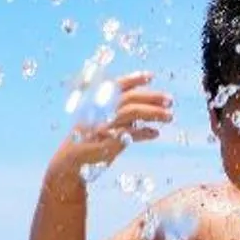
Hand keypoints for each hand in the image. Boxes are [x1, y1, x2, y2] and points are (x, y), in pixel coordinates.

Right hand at [51, 72, 172, 173]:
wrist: (69, 163)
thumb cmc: (89, 142)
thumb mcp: (106, 126)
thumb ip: (125, 119)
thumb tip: (151, 117)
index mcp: (97, 103)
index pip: (116, 85)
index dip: (133, 79)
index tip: (151, 76)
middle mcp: (99, 111)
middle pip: (129, 98)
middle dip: (151, 97)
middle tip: (170, 100)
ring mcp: (101, 126)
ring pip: (130, 112)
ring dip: (152, 112)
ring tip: (170, 116)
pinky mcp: (104, 143)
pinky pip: (128, 135)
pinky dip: (143, 133)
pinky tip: (155, 133)